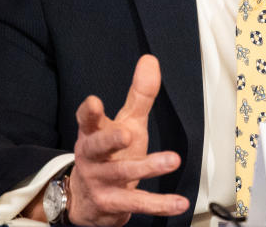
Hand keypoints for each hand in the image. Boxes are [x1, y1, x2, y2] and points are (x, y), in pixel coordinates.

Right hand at [68, 54, 188, 225]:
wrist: (87, 199)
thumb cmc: (110, 153)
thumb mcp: (125, 122)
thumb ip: (139, 95)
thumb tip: (150, 60)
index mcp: (93, 133)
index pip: (86, 120)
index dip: (89, 112)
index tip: (94, 102)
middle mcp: (93, 156)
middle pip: (98, 147)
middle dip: (110, 140)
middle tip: (127, 134)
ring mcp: (101, 181)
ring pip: (122, 174)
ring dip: (148, 167)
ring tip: (172, 160)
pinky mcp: (112, 204)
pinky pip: (137, 203)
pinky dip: (160, 204)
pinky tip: (179, 202)